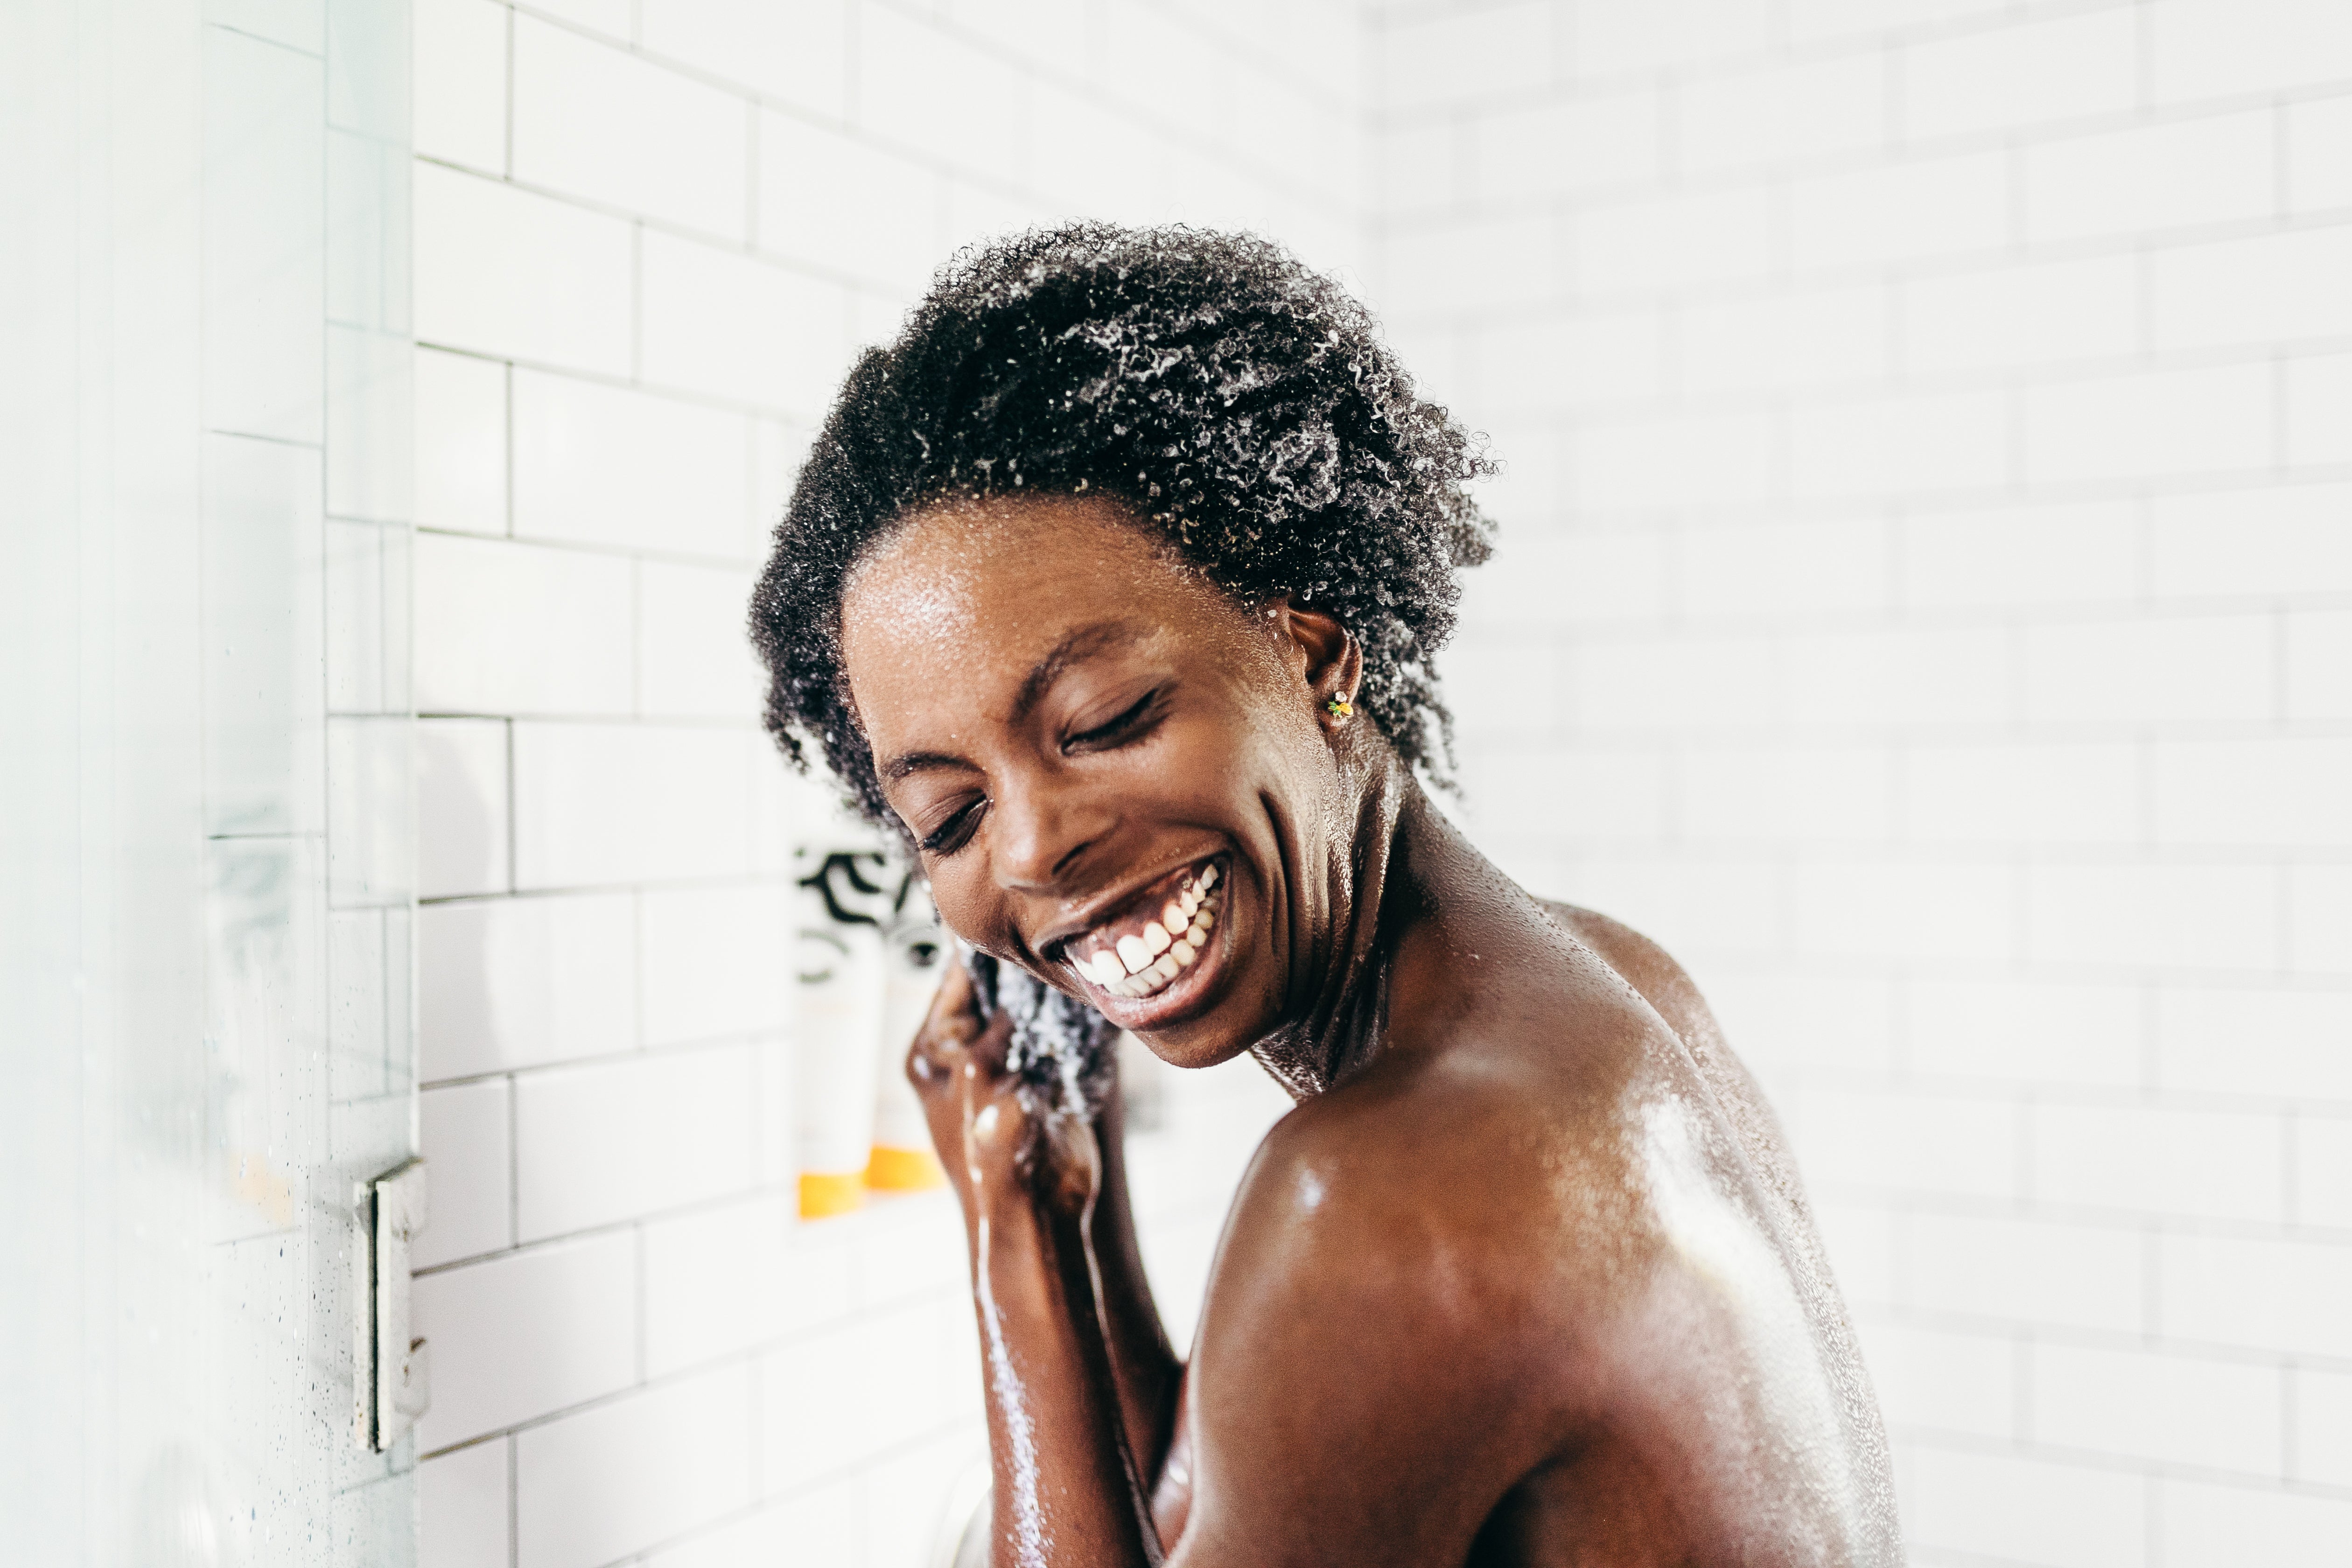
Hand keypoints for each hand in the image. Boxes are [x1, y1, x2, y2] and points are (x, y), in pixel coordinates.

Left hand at [905, 962, 1102, 1222]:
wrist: (1034, 1214)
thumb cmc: (992, 1154)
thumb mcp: (981, 1074)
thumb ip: (994, 1023)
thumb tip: (1014, 983)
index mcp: (932, 1053)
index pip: (956, 981)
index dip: (983, 950)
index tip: (1012, 913)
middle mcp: (964, 1055)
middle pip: (994, 991)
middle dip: (1022, 971)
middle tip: (1055, 937)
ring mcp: (1006, 1068)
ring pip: (1029, 1011)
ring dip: (1050, 994)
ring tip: (1073, 963)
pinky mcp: (1041, 1082)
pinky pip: (1054, 1036)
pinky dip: (1069, 1019)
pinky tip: (1087, 996)